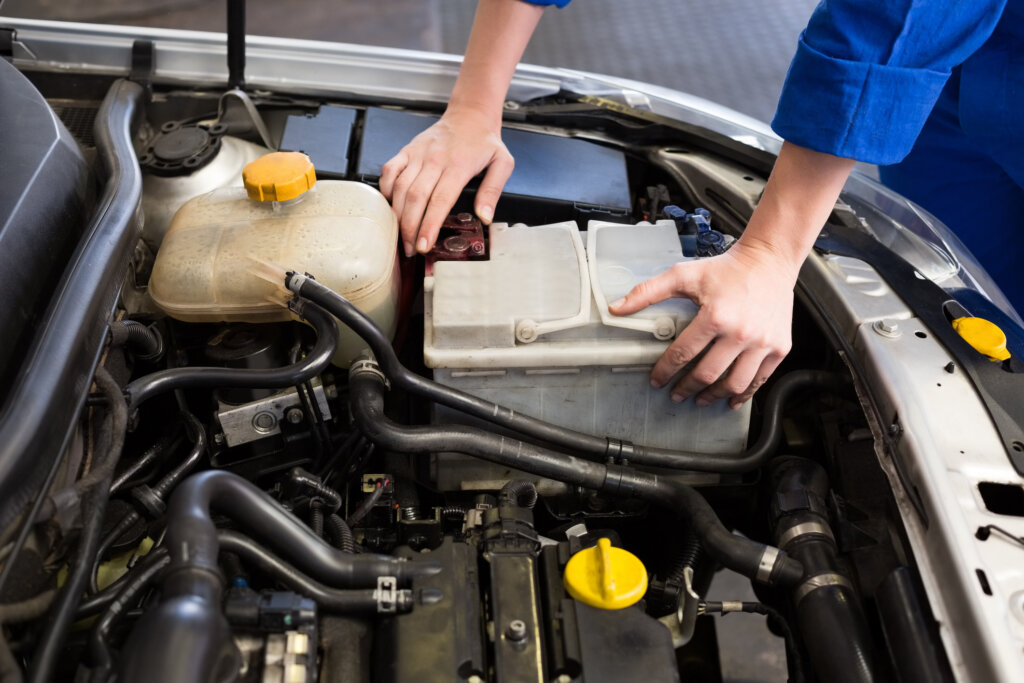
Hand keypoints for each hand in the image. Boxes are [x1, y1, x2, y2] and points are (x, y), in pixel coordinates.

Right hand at [379, 107, 514, 256]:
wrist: (470, 114)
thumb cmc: (485, 141)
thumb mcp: (502, 163)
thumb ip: (493, 190)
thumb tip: (484, 217)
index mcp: (458, 165)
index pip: (440, 201)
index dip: (429, 225)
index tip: (424, 245)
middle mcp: (435, 159)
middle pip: (415, 198)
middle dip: (410, 227)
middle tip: (411, 249)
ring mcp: (418, 154)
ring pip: (399, 187)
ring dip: (397, 215)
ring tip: (401, 236)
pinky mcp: (407, 150)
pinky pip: (389, 170)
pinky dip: (385, 190)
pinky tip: (390, 207)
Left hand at [608, 238, 798, 408]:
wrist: (769, 261)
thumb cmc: (726, 268)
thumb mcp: (683, 275)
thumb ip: (648, 292)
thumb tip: (617, 308)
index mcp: (715, 316)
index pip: (682, 354)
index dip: (665, 371)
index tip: (657, 380)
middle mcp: (741, 333)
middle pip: (707, 374)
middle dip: (687, 388)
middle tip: (676, 394)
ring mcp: (763, 342)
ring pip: (735, 383)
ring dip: (714, 396)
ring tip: (700, 398)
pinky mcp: (780, 347)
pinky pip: (760, 379)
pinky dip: (744, 393)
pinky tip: (731, 398)